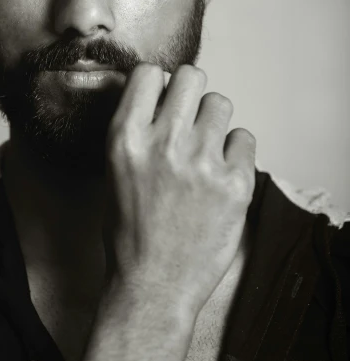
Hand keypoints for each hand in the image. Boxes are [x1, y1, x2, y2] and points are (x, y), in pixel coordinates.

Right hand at [103, 63, 255, 313]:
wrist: (153, 287)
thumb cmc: (130, 235)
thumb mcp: (114, 173)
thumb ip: (136, 132)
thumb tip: (159, 100)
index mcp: (126, 139)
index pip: (149, 74)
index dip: (159, 85)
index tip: (163, 100)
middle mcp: (164, 142)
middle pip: (191, 76)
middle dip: (191, 94)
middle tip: (190, 119)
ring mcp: (202, 162)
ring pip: (220, 103)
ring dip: (214, 123)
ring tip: (206, 151)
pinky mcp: (235, 183)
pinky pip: (245, 139)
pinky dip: (235, 154)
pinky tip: (221, 176)